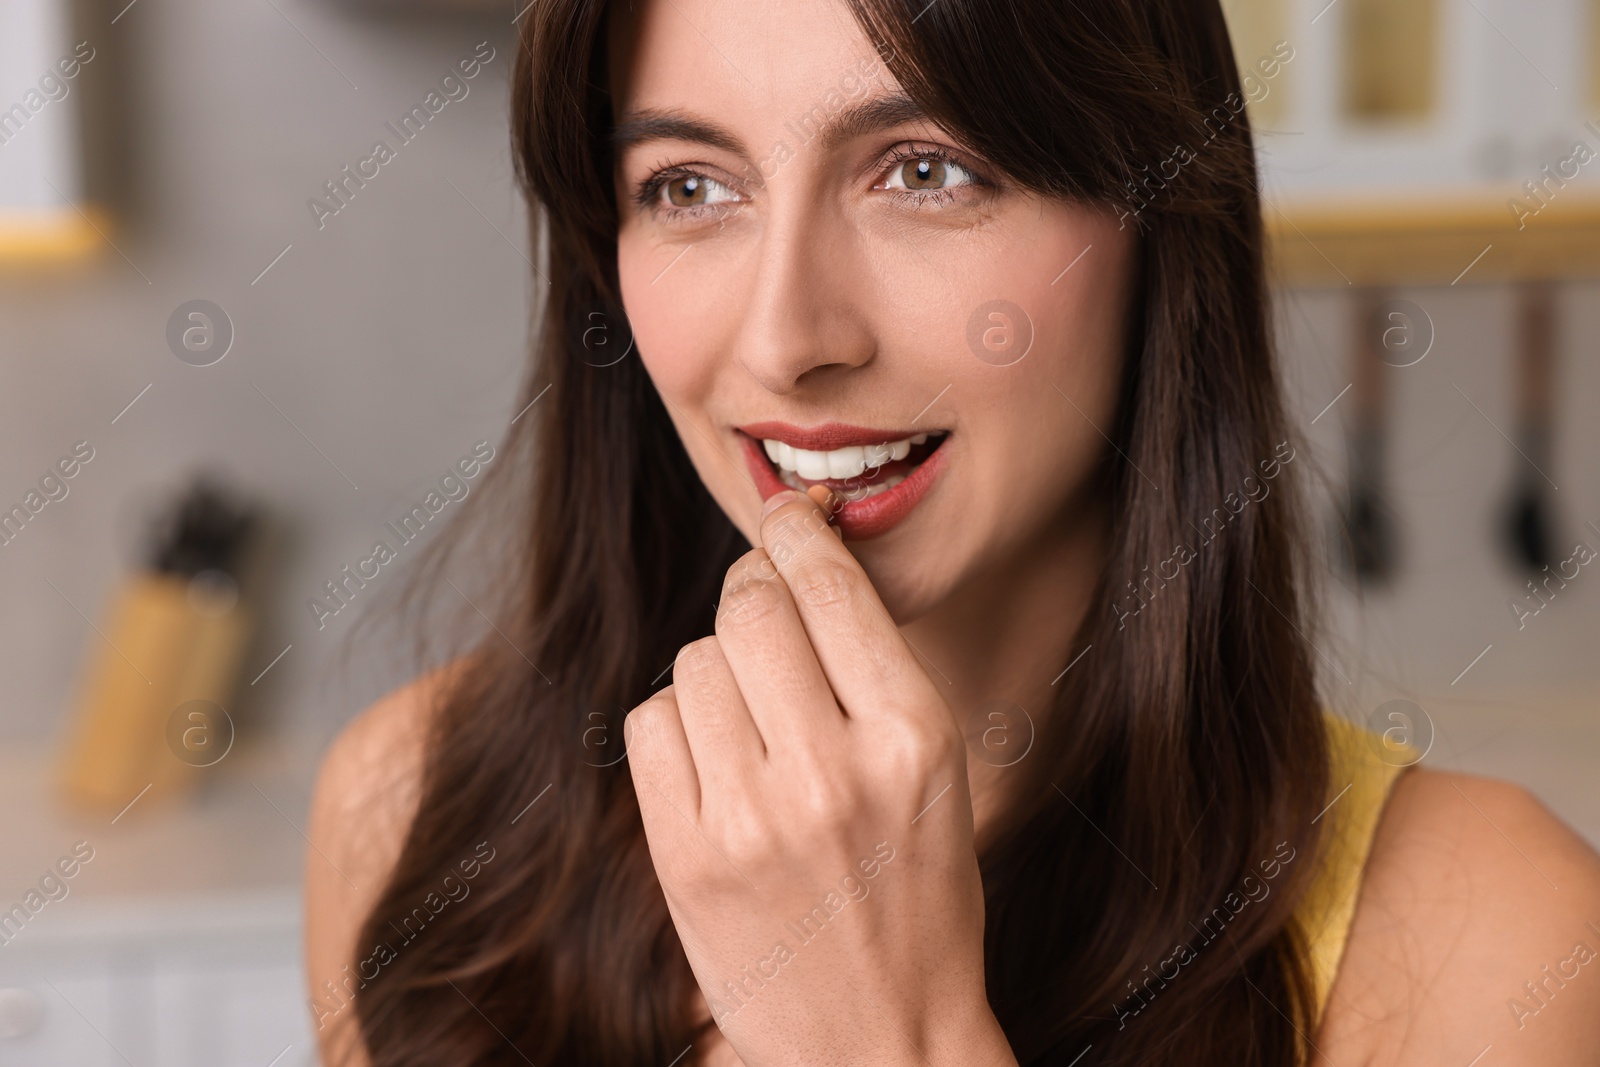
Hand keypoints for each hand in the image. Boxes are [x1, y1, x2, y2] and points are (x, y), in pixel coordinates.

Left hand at [624, 488, 1015, 1066]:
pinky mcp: (686, 859)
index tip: (786, 514)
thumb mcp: (939, 770)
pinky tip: (715, 768)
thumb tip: (793, 558)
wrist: (877, 1041)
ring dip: (715, 676)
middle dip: (751, 595)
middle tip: (765, 622)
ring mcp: (753, 818)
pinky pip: (650, 724)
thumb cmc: (917, 896)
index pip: (828, 585)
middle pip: (747, 605)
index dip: (795, 532)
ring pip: (693, 661)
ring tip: (754, 733)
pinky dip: (675, 728)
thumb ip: (871, 666)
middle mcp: (833, 771)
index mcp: (915, 738)